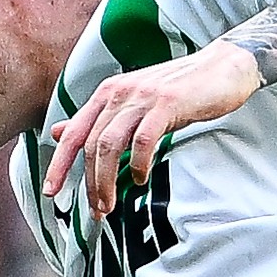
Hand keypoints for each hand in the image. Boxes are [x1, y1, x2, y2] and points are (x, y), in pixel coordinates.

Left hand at [47, 42, 258, 214]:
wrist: (224, 66)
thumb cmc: (181, 88)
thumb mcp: (135, 100)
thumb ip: (100, 117)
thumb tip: (59, 130)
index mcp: (108, 92)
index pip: (74, 132)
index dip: (59, 163)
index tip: (52, 191)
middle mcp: (120, 92)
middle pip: (91, 144)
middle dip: (90, 183)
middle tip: (97, 210)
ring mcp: (143, 96)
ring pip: (110, 145)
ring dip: (107, 180)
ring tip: (111, 204)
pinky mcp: (167, 103)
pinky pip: (143, 140)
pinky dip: (138, 164)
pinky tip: (141, 178)